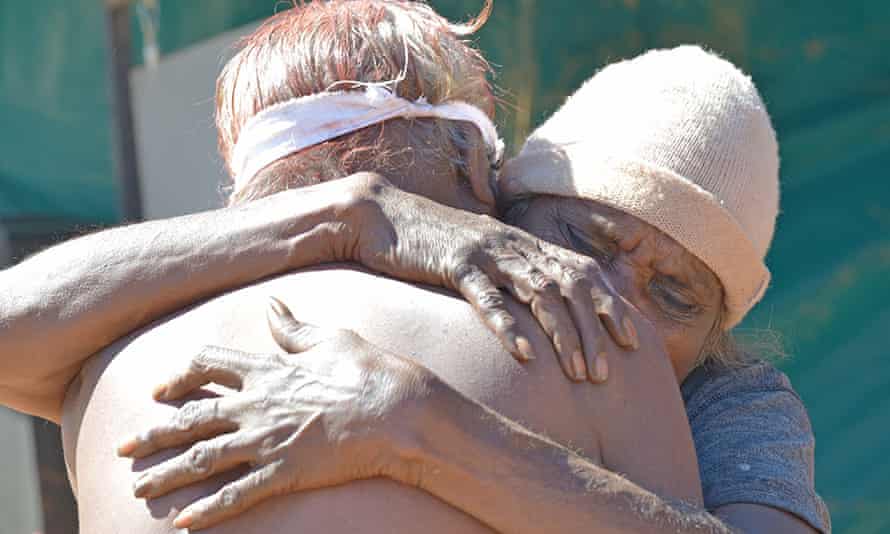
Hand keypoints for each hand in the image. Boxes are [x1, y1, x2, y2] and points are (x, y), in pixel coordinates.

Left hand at [117, 298, 433, 530]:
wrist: (398, 412)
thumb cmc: (371, 372)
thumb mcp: (331, 338)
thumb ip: (294, 326)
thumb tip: (271, 302)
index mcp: (268, 370)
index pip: (208, 366)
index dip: (178, 377)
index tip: (159, 389)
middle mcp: (258, 405)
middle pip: (192, 419)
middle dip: (154, 435)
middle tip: (124, 449)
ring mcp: (268, 440)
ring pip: (204, 459)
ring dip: (168, 475)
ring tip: (140, 488)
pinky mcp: (285, 471)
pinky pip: (237, 494)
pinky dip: (209, 510)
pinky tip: (185, 522)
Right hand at [342, 173, 638, 382]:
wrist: (387, 216)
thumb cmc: (437, 243)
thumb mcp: (484, 257)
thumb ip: (513, 275)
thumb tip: (542, 307)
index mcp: (525, 243)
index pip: (583, 270)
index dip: (611, 304)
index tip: (631, 340)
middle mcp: (514, 245)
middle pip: (570, 286)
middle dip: (593, 331)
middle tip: (603, 373)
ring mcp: (486, 252)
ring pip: (539, 292)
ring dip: (563, 334)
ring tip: (577, 372)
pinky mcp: (454, 264)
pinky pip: (487, 296)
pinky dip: (508, 325)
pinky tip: (523, 353)